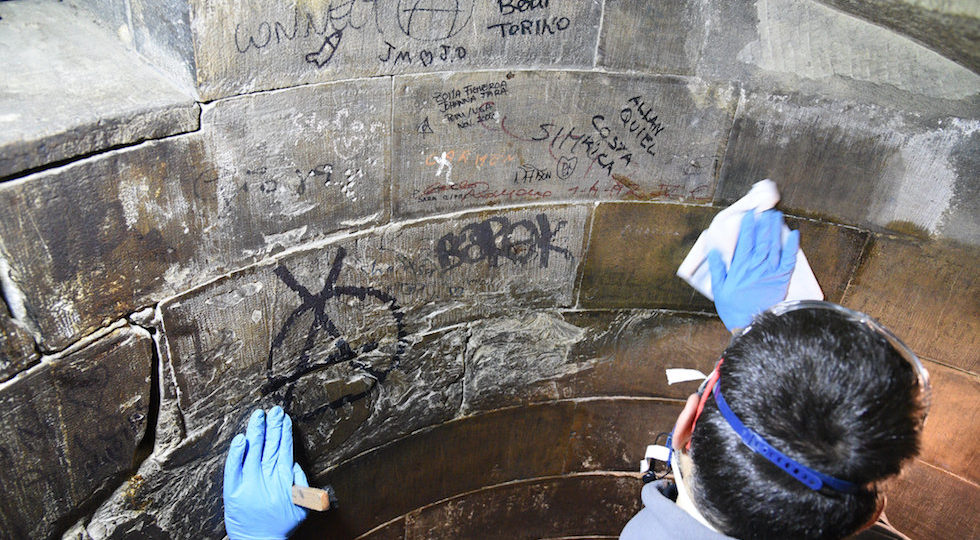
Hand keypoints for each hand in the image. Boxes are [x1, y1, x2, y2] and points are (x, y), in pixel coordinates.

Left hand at [224, 407, 308, 539]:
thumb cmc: (281, 527)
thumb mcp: (301, 508)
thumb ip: (301, 485)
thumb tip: (295, 464)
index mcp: (284, 481)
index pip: (284, 450)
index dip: (284, 433)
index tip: (284, 418)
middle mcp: (266, 478)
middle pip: (270, 446)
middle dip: (273, 426)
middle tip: (274, 410)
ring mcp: (249, 484)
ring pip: (253, 451)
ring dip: (256, 432)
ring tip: (258, 416)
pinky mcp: (233, 491)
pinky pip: (233, 468)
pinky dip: (236, 453)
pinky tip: (240, 439)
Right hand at [707, 210, 798, 331]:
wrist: (752, 324)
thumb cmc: (733, 308)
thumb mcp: (719, 289)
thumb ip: (717, 268)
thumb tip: (714, 250)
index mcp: (740, 267)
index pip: (744, 241)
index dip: (747, 226)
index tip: (749, 214)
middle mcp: (756, 266)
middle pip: (761, 239)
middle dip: (763, 223)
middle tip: (766, 210)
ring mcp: (771, 271)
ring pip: (774, 245)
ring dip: (776, 229)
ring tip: (777, 216)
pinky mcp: (782, 279)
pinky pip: (789, 259)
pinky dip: (792, 246)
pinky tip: (794, 234)